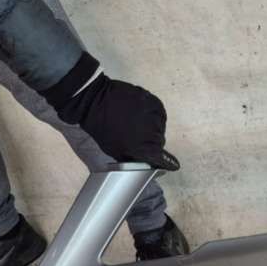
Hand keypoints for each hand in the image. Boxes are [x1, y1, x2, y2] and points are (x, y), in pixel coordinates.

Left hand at [55, 74, 178, 169]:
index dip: (167, 162)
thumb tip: (147, 162)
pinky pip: (159, 113)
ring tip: (134, 121)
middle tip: (135, 135)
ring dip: (151, 126)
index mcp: (146, 148)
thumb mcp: (116, 151)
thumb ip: (135, 158)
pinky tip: (138, 113)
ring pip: (160, 126)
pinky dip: (152, 114)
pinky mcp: (154, 102)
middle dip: (151, 141)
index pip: (166, 160)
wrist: (95, 100)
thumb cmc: (101, 126)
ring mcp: (155, 115)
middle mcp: (155, 132)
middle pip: (160, 141)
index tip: (171, 165)